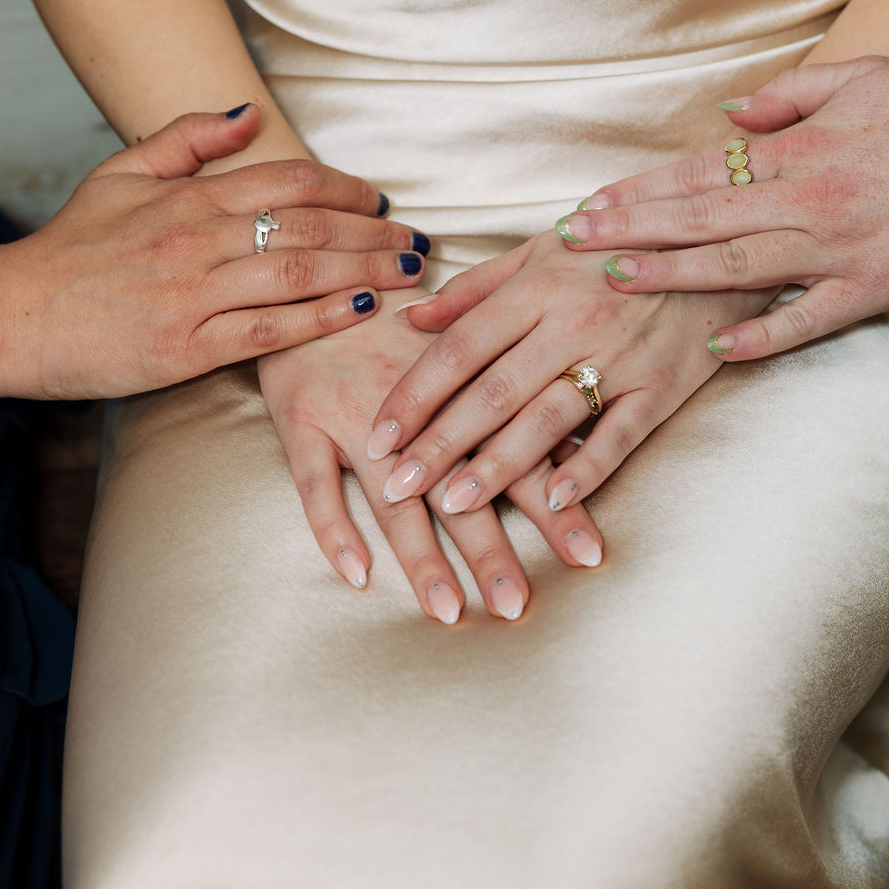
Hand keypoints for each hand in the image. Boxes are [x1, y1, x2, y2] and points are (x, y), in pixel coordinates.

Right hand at [0, 105, 428, 397]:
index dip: (345, 189)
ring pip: (299, 274)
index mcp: (189, 197)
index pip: (289, 181)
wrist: (13, 315)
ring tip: (407, 273)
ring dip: (362, 271)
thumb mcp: (120, 175)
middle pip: (309, 227)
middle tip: (418, 240)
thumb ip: (186, 140)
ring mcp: (194, 294)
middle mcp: (198, 239)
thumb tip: (250, 113)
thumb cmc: (70, 249)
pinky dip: (319, 319)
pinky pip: (268, 330)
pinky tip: (359, 311)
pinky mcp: (185, 347)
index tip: (381, 201)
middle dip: (373, 233)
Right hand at [259, 292, 595, 622]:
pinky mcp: (300, 418)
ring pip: (392, 495)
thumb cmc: (394, 318)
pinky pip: (314, 483)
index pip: (518, 451)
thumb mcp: (462, 338)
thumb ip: (515, 388)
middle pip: (459, 486)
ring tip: (449, 610)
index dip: (555, 503)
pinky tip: (355, 574)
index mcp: (462, 384)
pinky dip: (333, 528)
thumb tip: (581, 435)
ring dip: (422, 556)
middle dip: (492, 550)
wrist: (314, 278)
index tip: (588, 553)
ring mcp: (353, 412)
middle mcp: (414, 405)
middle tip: (518, 606)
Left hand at [367, 232, 771, 520]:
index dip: (414, 394)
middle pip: (492, 391)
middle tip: (396, 486)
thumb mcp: (542, 252)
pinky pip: (619, 433)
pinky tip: (553, 500)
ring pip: (546, 418)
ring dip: (497, 466)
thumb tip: (409, 318)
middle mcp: (571, 322)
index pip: (460, 348)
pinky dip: (588, 469)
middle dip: (439, 443)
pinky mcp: (661, 386)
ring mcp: (618, 356)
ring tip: (453, 504)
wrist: (714, 245)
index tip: (378, 435)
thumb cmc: (616, 250)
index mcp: (535, 287)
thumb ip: (475, 289)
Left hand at [553, 55, 888, 358]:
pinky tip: (717, 351)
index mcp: (800, 151)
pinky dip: (762, 338)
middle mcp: (807, 202)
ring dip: (673, 275)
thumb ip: (789, 95)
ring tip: (618, 280)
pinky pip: (807, 320)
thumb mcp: (862, 80)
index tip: (591, 203)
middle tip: (576, 242)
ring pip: (737, 268)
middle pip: (702, 218)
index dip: (640, 189)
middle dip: (632, 230)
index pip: (700, 171)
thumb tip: (729, 118)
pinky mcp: (869, 291)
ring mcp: (836, 251)